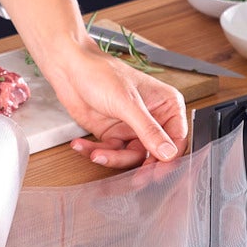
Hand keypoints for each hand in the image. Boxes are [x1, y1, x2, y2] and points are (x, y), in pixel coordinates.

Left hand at [38, 42, 187, 169]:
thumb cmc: (100, 72)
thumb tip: (168, 152)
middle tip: (133, 178)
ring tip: (97, 153)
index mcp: (166, 105)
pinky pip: (109, 152)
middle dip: (139, 166)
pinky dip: (95, 152)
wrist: (69, 67)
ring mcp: (131, 127)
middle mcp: (151, 118)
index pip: (176, 139)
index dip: (169, 158)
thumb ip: (149, 130)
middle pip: (154, 153)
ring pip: (130, 157)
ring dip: (112, 158)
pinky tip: (83, 146)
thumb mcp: (128, 103)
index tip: (158, 172)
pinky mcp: (112, 134)